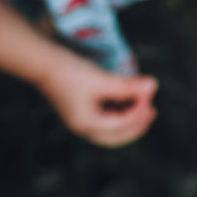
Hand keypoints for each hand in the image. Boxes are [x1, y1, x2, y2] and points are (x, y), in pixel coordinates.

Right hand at [34, 49, 158, 147]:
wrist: (42, 61)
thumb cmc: (70, 71)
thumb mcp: (101, 80)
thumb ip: (127, 86)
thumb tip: (153, 86)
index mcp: (88, 125)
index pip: (122, 126)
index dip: (139, 111)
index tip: (151, 95)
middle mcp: (83, 127)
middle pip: (117, 135)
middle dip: (136, 124)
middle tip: (152, 110)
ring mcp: (80, 118)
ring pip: (110, 126)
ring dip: (128, 116)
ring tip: (142, 103)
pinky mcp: (79, 108)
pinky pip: (103, 116)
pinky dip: (117, 109)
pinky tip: (126, 98)